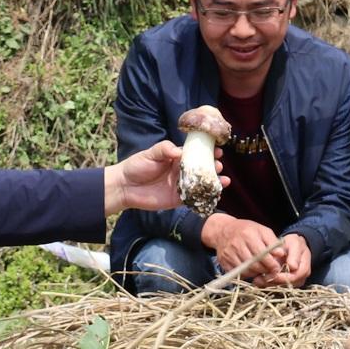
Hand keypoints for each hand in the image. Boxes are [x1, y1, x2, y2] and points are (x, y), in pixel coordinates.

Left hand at [104, 142, 224, 214]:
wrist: (125, 186)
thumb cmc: (137, 166)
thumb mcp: (150, 153)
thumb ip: (165, 150)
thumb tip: (180, 150)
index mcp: (176, 158)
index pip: (195, 154)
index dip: (207, 151)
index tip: (218, 149)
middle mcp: (181, 171)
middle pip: (201, 169)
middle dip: (213, 167)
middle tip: (219, 165)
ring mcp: (180, 186)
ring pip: (200, 184)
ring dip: (213, 182)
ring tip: (224, 180)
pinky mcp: (177, 200)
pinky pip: (193, 199)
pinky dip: (204, 197)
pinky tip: (214, 195)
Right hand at [203, 213, 283, 280]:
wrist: (223, 230)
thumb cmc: (247, 230)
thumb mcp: (262, 230)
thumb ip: (273, 242)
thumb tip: (281, 254)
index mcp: (248, 235)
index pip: (262, 254)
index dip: (271, 264)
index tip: (276, 267)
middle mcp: (237, 244)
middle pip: (254, 264)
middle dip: (264, 270)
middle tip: (270, 271)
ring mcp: (229, 254)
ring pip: (246, 271)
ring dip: (256, 273)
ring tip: (261, 269)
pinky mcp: (224, 261)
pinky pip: (238, 273)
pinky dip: (246, 274)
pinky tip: (251, 269)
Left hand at [259, 233, 312, 287]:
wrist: (292, 246)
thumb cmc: (293, 244)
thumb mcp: (295, 244)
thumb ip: (294, 255)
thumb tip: (293, 267)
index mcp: (304, 268)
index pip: (294, 276)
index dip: (282, 277)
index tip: (271, 274)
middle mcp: (300, 277)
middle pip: (287, 284)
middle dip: (272, 282)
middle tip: (259, 279)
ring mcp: (293, 282)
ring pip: (280, 286)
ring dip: (268, 284)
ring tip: (256, 280)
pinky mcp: (285, 283)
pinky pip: (276, 285)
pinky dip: (267, 283)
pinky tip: (258, 280)